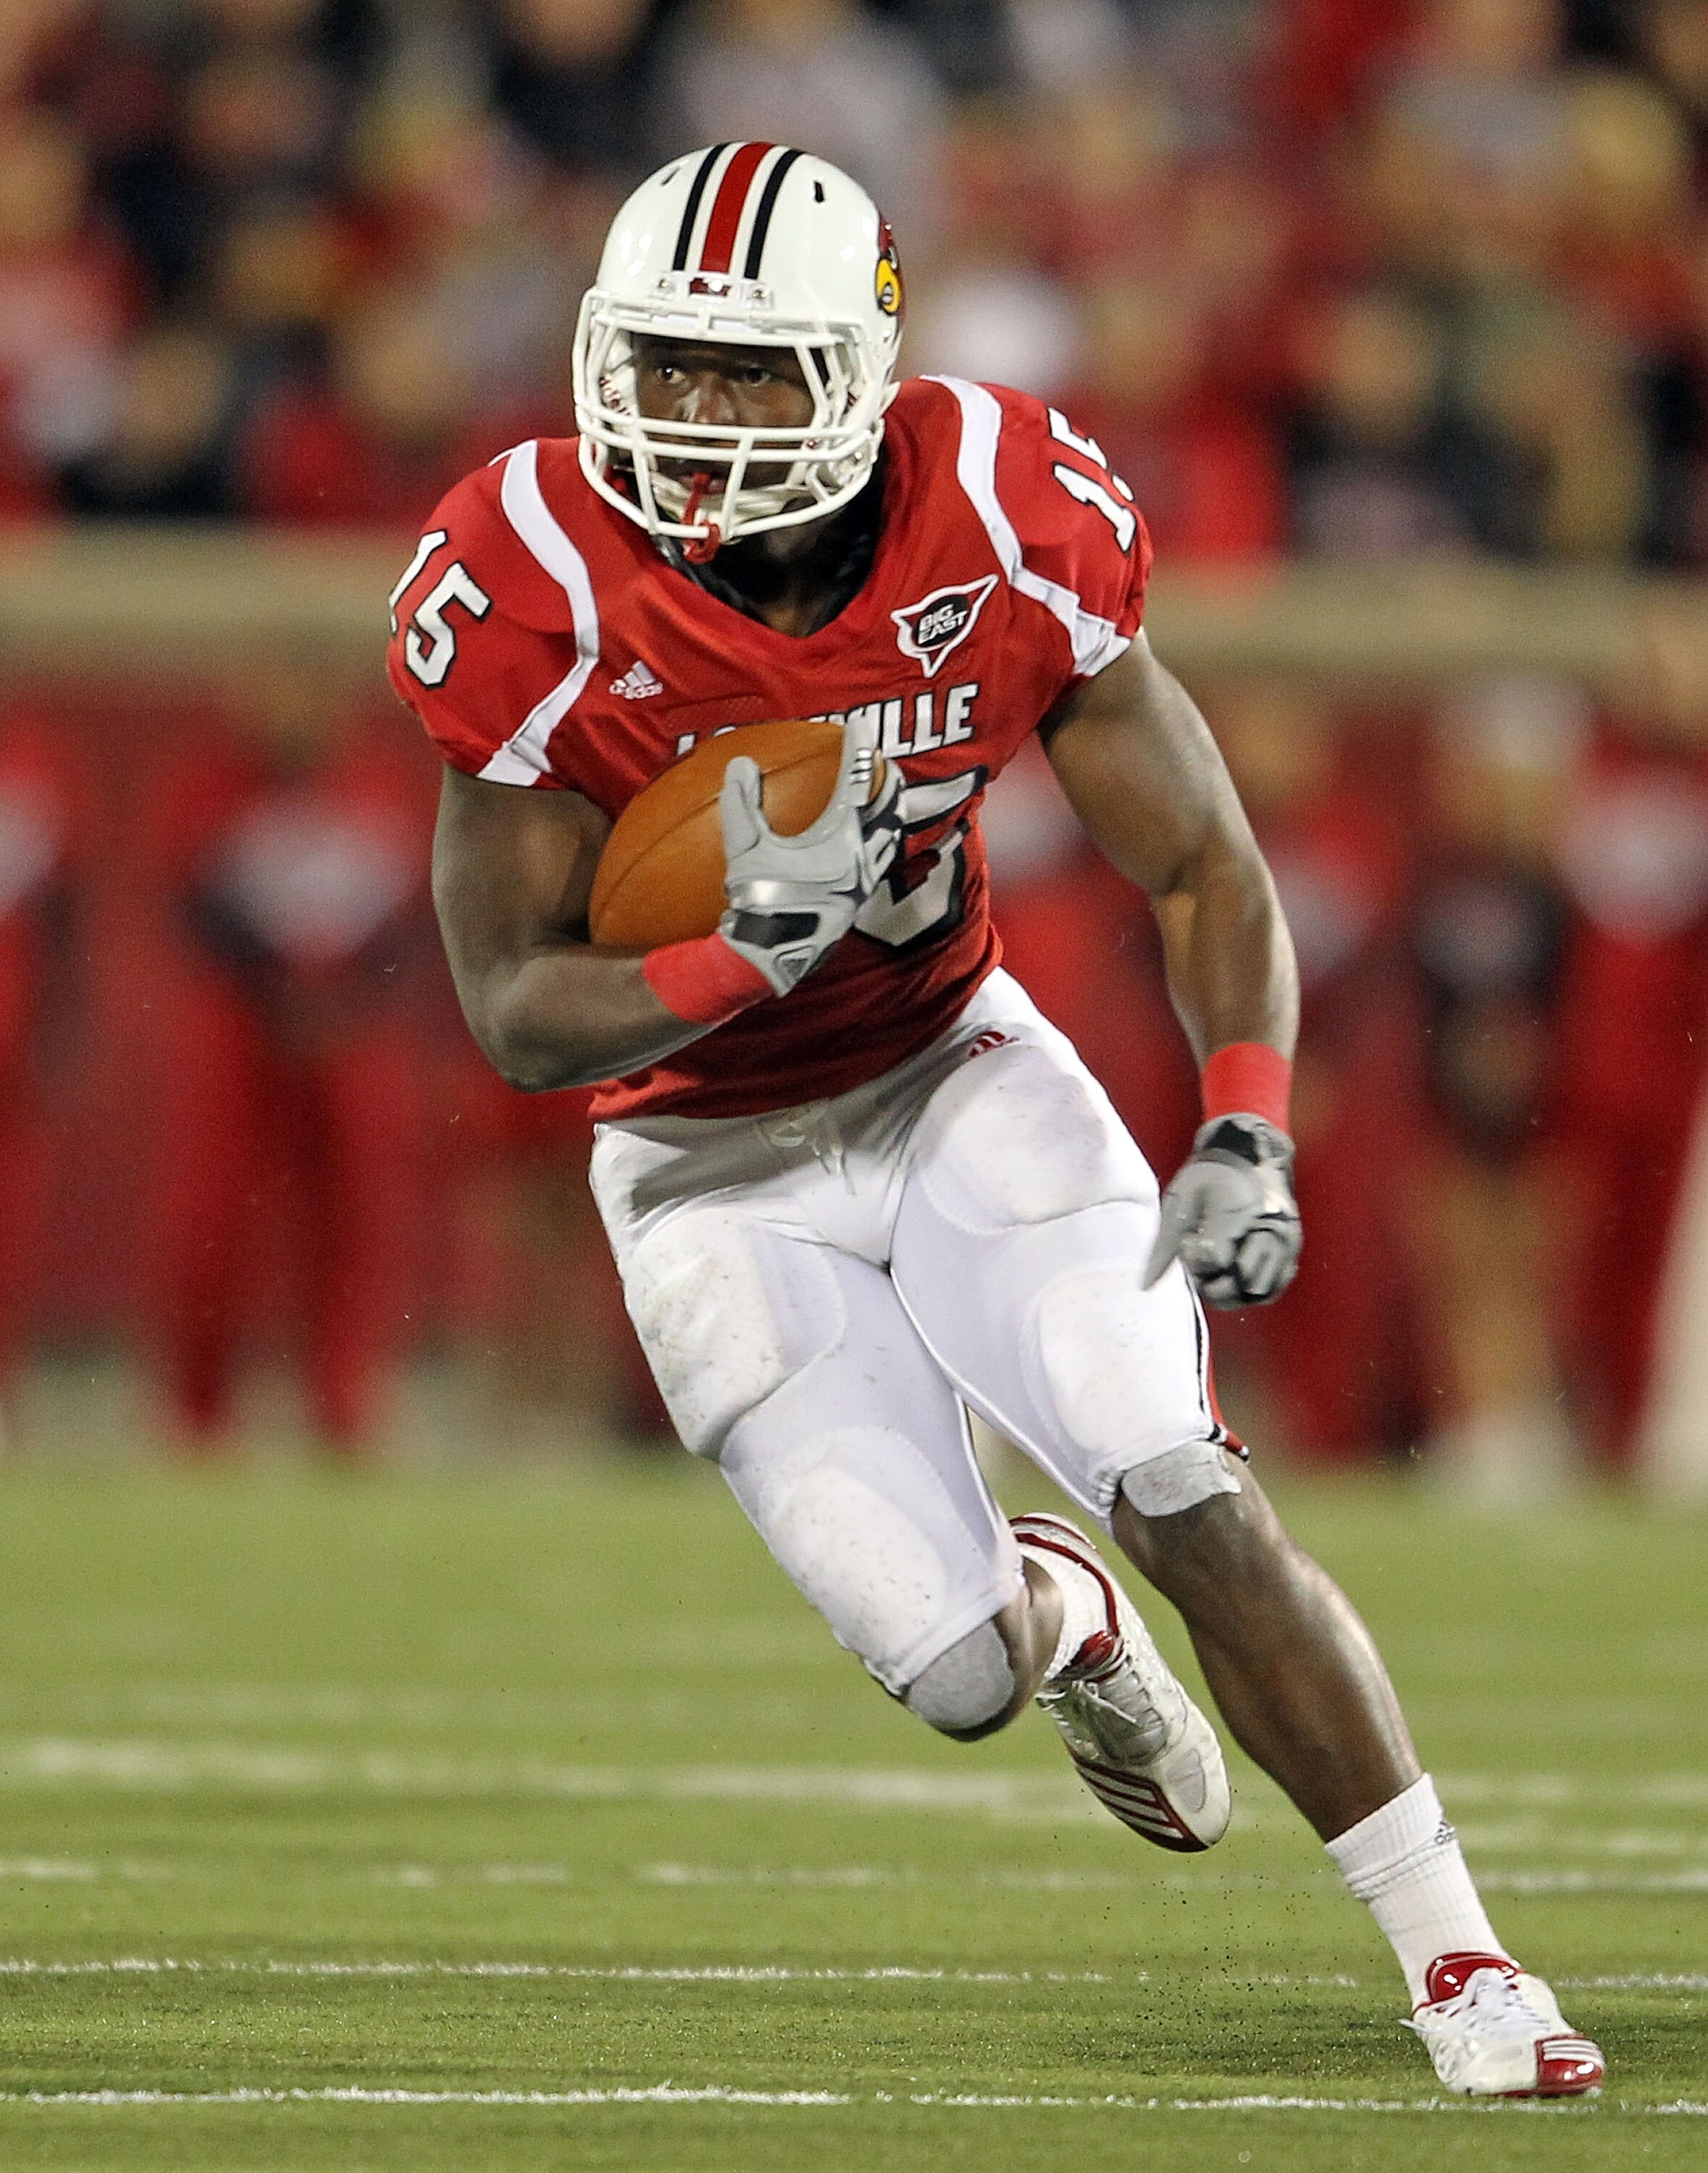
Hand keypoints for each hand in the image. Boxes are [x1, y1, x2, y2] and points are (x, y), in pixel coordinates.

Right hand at [717, 716, 901, 993]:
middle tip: (884, 759)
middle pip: (891, 808)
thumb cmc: (759, 901)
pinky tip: (866, 841)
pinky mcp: (859, 900)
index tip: (860, 725)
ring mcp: (865, 882)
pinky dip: (879, 839)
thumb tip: (739, 762)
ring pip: (891, 836)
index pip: (859, 782)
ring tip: (886, 797)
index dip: (860, 748)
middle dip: (890, 779)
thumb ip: (742, 803)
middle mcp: (864, 859)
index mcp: (843, 840)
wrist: (772, 956)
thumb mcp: (745, 849)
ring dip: (891, 811)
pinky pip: (880, 859)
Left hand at [1143, 1114, 1300, 1307]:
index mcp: (1234, 1212)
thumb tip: (1146, 1285)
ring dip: (1233, 1292)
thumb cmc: (1209, 1176)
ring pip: (1258, 1291)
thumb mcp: (1180, 1201)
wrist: (1250, 1155)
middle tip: (1201, 1264)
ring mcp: (1283, 1241)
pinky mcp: (1292, 1249)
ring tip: (1217, 1269)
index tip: (1189, 1245)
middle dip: (1213, 1284)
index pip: (1216, 1260)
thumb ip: (1165, 1245)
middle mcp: (1266, 1228)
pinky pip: (1274, 1287)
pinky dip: (1253, 1290)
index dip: (1197, 1263)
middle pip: (1239, 1282)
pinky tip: (1235, 1276)